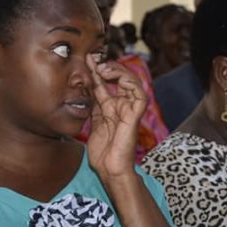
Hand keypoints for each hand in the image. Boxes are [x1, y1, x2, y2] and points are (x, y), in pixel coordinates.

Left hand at [86, 55, 147, 180]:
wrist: (109, 168)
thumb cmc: (102, 152)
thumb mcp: (92, 121)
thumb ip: (92, 105)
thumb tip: (86, 87)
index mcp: (111, 108)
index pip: (105, 83)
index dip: (96, 70)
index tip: (86, 58)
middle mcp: (122, 106)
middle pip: (120, 78)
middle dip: (109, 66)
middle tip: (94, 60)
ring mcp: (130, 110)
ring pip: (132, 82)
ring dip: (119, 71)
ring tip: (104, 67)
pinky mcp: (135, 116)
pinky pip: (140, 95)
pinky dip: (130, 82)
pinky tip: (115, 78)